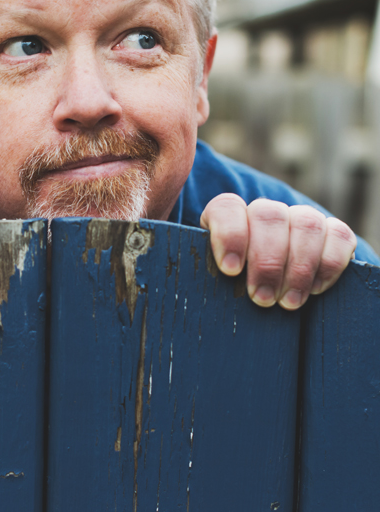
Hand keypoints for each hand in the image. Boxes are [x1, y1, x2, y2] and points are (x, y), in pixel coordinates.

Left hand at [200, 194, 356, 309]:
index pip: (226, 208)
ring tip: (289, 303)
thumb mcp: (205, 280)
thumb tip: (173, 287)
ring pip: (305, 223)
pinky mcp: (330, 233)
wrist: (260, 290)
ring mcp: (298, 219)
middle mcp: (263, 213)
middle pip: (268, 216)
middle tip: (262, 299)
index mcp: (226, 217)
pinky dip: (329, 262)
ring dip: (299, 266)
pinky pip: (338, 236)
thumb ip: (193, 275)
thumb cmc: (225, 290)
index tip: (230, 271)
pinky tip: (316, 290)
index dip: (230, 235)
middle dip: (267, 260)